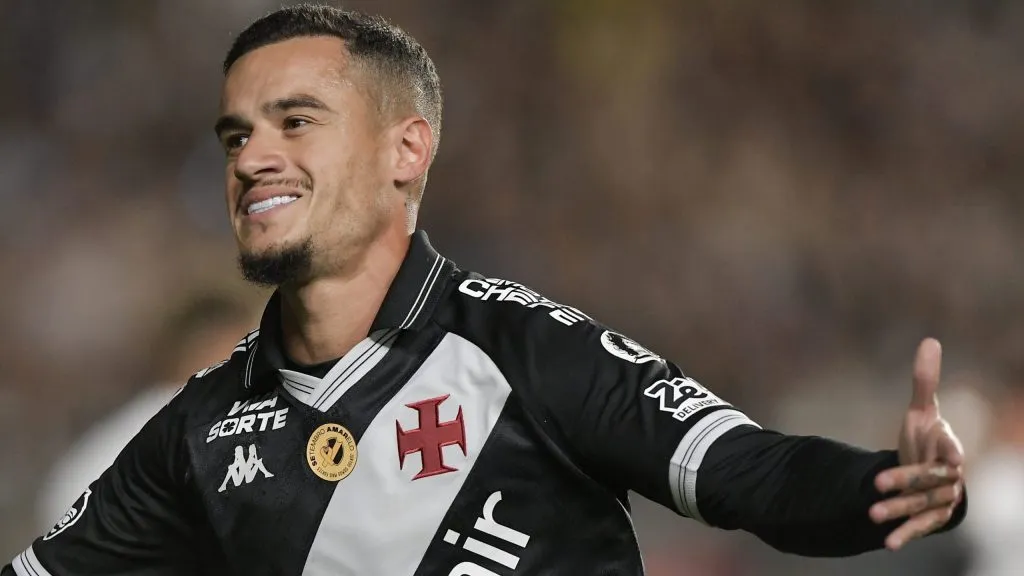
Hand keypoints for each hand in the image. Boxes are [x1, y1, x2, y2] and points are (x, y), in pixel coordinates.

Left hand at [870, 338, 964, 550]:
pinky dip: (905, 534)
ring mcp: (941, 497)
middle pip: (930, 479)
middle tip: (879, 483)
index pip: (951, 450)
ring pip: (922, 504)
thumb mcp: (923, 411)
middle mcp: (949, 475)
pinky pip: (920, 526)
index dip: (951, 452)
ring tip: (872, 513)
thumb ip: (924, 381)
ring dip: (899, 510)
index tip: (952, 457)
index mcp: (948, 447)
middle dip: (907, 481)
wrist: (931, 469)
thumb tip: (930, 341)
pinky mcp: (931, 516)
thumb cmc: (927, 436)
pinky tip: (888, 542)